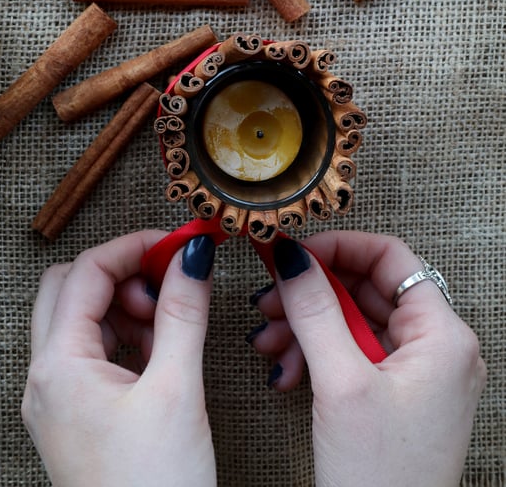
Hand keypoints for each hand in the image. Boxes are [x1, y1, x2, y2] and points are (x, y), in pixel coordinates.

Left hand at [22, 230, 216, 486]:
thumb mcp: (176, 388)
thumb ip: (183, 312)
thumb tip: (192, 255)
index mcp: (59, 366)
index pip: (87, 272)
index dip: (135, 247)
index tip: (178, 243)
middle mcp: (47, 379)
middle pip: (72, 290)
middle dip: (123, 274)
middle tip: (171, 281)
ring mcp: (58, 399)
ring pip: (82, 320)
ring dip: (126, 306)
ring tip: (172, 322)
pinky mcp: (77, 416)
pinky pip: (94, 353)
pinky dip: (127, 337)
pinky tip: (162, 351)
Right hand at [249, 231, 485, 486]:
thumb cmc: (381, 477)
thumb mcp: (341, 383)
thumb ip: (315, 310)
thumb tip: (292, 257)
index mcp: (443, 336)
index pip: (390, 258)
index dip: (337, 248)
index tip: (293, 254)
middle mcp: (438, 349)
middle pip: (367, 289)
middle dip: (312, 294)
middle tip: (269, 295)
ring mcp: (418, 374)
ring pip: (355, 322)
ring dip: (307, 326)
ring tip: (267, 340)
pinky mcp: (397, 396)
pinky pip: (354, 355)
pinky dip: (317, 355)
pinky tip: (285, 370)